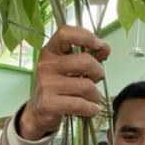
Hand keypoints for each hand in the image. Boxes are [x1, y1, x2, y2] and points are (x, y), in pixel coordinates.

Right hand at [20, 25, 110, 140]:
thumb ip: (89, 56)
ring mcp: (46, 84)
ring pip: (86, 86)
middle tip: (97, 80)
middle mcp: (46, 65)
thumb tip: (105, 48)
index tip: (98, 45)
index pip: (65, 33)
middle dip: (98, 72)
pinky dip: (92, 109)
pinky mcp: (49, 103)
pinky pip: (80, 104)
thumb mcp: (72, 68)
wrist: (39, 111)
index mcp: (50, 51)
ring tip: (94, 99)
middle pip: (85, 61)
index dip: (86, 36)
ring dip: (96, 95)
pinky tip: (93, 109)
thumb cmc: (59, 86)